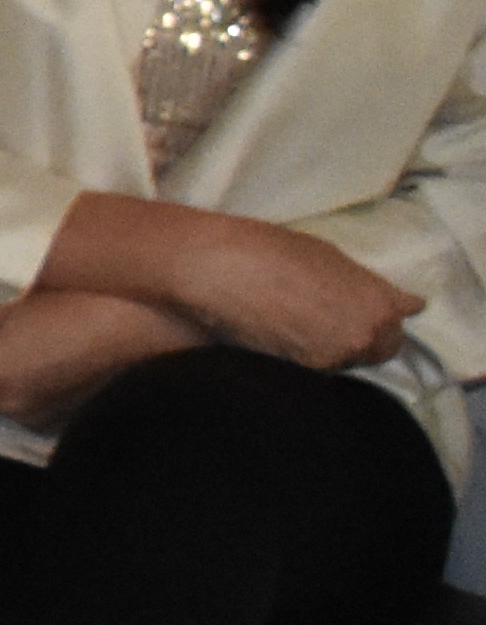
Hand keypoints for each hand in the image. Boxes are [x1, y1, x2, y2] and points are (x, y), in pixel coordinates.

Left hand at [0, 288, 202, 425]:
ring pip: (6, 404)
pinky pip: (43, 407)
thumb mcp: (9, 298)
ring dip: (12, 377)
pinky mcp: (84, 423)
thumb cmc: (90, 292)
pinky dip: (47, 385)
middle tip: (5, 328)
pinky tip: (72, 353)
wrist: (173, 313)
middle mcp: (19, 411)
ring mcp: (54, 422)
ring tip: (48, 335)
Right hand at [157, 212, 420, 373]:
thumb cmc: (271, 250)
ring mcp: (333, 359)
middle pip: (378, 349)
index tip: (362, 307)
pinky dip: (306, 353)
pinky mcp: (300, 373)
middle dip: (361, 335)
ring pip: (345, 359)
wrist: (217, 270)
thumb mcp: (331, 259)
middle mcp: (365, 337)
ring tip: (297, 320)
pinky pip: (317, 367)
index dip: (380, 315)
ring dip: (331, 344)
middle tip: (327, 315)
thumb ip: (367, 286)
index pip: (399, 324)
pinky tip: (282, 331)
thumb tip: (406, 305)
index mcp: (379, 305)